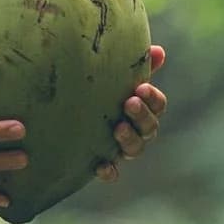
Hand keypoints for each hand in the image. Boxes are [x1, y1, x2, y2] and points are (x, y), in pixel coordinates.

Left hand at [96, 46, 167, 180]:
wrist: (64, 117)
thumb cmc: (97, 89)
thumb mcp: (114, 76)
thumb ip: (136, 64)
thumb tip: (159, 51)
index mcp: (142, 108)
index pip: (158, 106)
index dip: (153, 98)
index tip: (141, 88)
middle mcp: (136, 130)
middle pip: (149, 128)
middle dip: (142, 116)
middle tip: (129, 103)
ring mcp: (120, 148)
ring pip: (135, 149)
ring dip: (129, 139)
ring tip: (118, 128)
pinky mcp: (103, 162)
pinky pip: (112, 172)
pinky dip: (109, 171)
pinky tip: (100, 166)